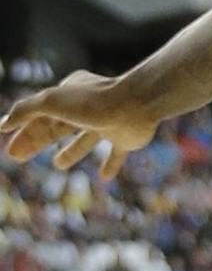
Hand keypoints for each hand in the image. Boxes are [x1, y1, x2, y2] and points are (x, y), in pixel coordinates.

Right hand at [1, 71, 160, 180]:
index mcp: (71, 93)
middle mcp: (90, 107)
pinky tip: (105, 177)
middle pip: (58, 127)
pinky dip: (111, 164)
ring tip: (58, 164)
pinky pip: (117, 153)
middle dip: (38, 141)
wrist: (138, 105)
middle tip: (17, 157)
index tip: (11, 150)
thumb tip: (3, 123)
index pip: (41, 116)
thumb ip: (26, 110)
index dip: (24, 133)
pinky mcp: (127, 137)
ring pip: (87, 139)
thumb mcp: (51, 102)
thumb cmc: (93, 102)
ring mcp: (109, 121)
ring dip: (72, 151)